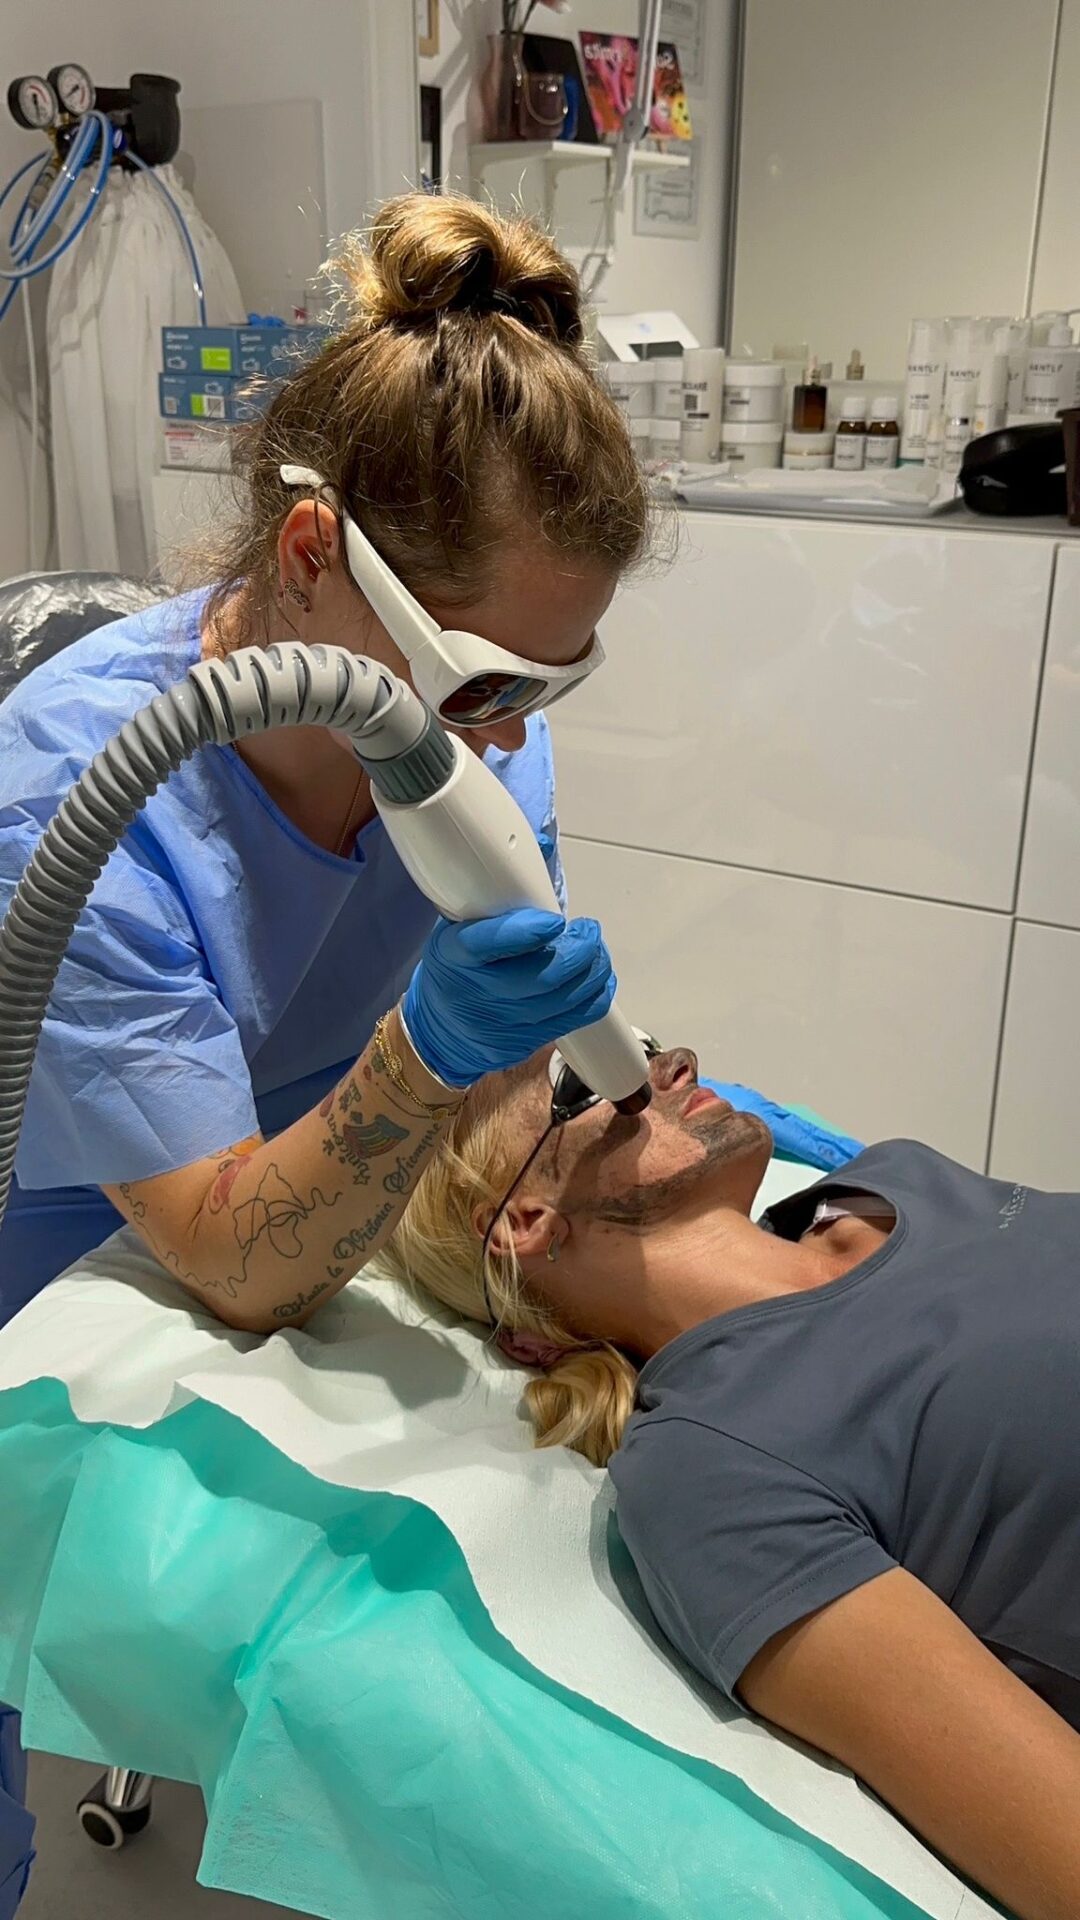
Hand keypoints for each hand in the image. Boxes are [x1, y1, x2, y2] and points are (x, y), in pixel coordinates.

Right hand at [403, 908, 616, 1086]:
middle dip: (578, 950)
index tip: (555, 920)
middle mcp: (477, 992)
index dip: (526, 931)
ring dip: (593, 968)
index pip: (485, 943)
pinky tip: (596, 974)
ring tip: (594, 948)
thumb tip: (546, 845)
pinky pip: (574, 1019)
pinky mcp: (526, 1043)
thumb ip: (498, 887)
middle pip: (541, 976)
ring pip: (564, 999)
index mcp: (455, 954)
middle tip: (588, 930)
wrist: (442, 1030)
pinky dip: (595, 993)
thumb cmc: (456, 966)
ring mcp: (504, 1024)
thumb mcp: (458, 923)